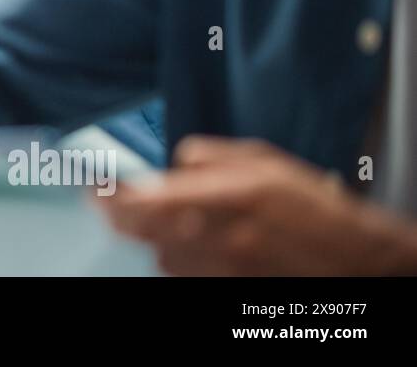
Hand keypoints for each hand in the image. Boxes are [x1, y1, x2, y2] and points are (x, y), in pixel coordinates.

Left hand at [100, 136, 416, 275]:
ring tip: (152, 219)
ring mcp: (218, 269)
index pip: (143, 201)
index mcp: (222, 198)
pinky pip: (181, 273)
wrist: (352, 256)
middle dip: (116, 216)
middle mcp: (215, 237)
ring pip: (158, 256)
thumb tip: (176, 159)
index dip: (109, 195)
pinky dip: (174, 257)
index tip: (92, 186)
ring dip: (148, 237)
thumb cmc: (311, 206)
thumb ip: (211, 158)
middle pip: (140, 233)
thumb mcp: (262, 161)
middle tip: (103, 202)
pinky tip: (183, 242)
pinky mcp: (225, 286)